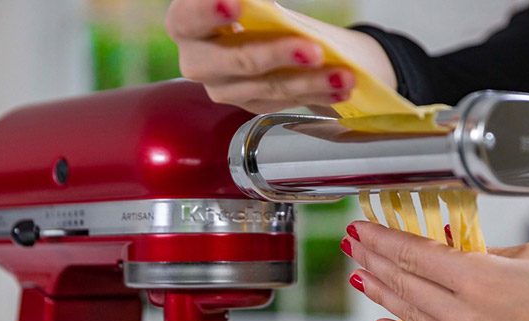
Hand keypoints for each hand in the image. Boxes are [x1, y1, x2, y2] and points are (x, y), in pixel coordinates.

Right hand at [165, 0, 395, 112]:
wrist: (257, 30)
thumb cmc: (247, 10)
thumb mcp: (248, 4)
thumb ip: (255, 4)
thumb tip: (264, 4)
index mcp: (186, 24)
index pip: (188, 19)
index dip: (208, 12)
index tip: (236, 4)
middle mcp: (199, 62)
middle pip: (237, 62)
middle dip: (278, 56)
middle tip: (313, 51)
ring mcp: (225, 88)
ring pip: (268, 87)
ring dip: (310, 82)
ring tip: (342, 75)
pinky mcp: (249, 103)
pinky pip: (284, 101)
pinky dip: (315, 94)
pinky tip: (338, 87)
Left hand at [342, 221, 528, 320]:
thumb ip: (480, 255)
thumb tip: (445, 247)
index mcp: (482, 281)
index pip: (414, 254)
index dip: (382, 239)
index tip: (362, 228)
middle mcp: (468, 319)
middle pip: (404, 283)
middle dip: (374, 261)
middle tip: (354, 246)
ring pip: (410, 317)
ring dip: (381, 295)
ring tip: (359, 276)